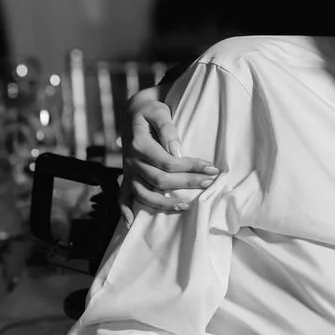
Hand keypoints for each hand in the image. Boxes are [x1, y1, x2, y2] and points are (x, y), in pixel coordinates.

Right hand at [119, 89, 218, 222]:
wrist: (133, 111)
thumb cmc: (150, 110)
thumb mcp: (158, 110)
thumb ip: (167, 129)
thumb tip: (177, 151)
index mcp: (139, 145)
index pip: (168, 163)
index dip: (192, 167)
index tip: (212, 168)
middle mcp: (131, 161)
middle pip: (160, 180)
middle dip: (187, 183)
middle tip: (209, 183)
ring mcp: (127, 171)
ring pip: (144, 194)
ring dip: (164, 203)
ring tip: (186, 206)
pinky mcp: (127, 176)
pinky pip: (122, 196)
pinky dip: (124, 211)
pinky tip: (132, 224)